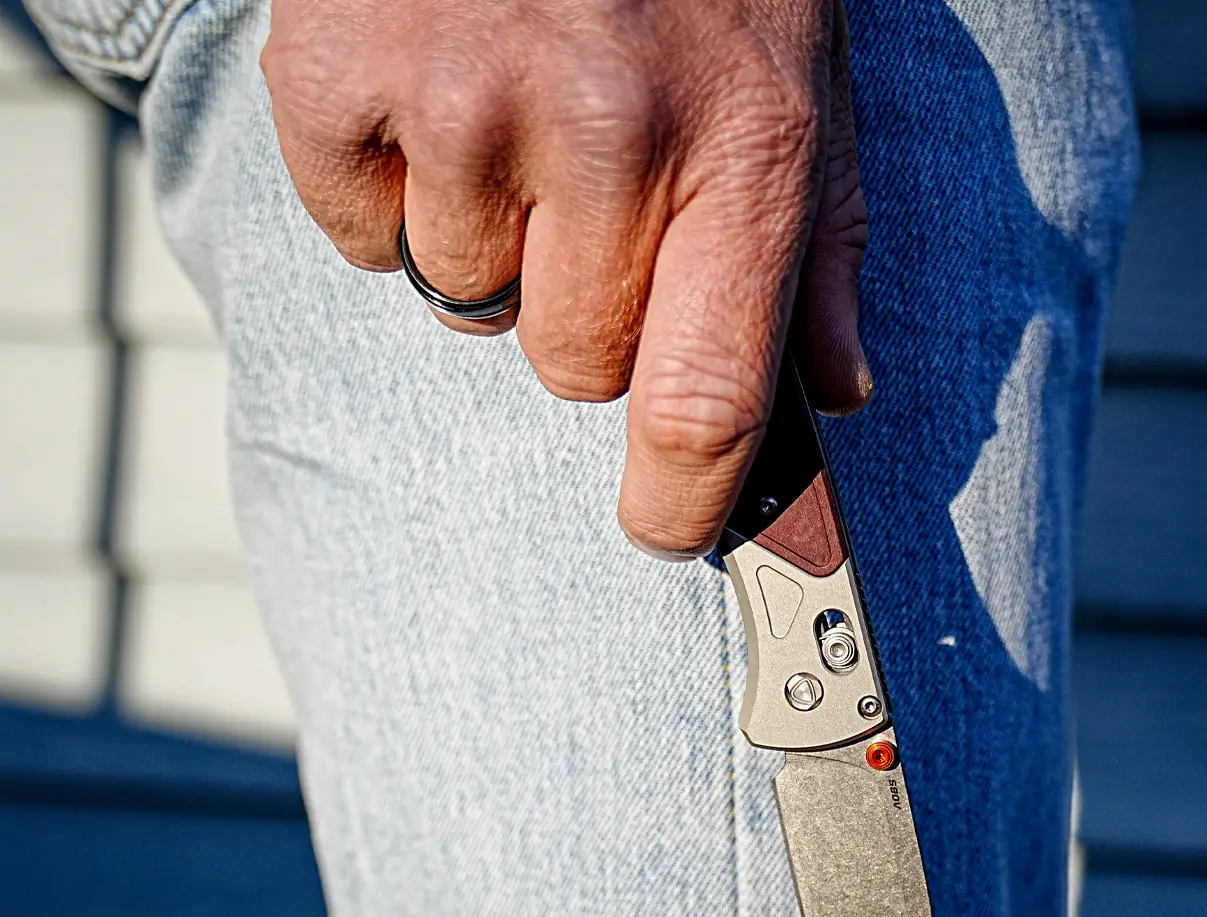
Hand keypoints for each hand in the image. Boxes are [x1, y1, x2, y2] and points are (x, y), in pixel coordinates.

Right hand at [262, 0, 870, 556]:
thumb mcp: (804, 84)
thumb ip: (820, 246)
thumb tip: (838, 394)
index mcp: (744, 153)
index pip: (707, 401)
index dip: (684, 503)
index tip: (668, 531)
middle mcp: (609, 134)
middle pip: (573, 366)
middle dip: (586, 318)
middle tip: (598, 204)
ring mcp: (466, 100)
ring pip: (464, 300)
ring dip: (491, 244)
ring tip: (521, 119)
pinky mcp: (341, 68)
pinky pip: (359, 230)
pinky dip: (390, 188)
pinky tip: (438, 94)